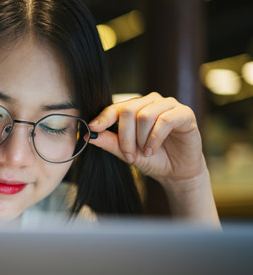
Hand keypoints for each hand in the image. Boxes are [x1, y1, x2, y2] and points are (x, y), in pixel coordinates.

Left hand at [88, 92, 205, 183]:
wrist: (176, 172)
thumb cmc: (152, 159)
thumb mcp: (126, 153)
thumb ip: (109, 142)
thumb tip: (89, 135)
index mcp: (136, 107)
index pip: (116, 107)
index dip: (103, 117)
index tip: (93, 128)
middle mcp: (151, 102)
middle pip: (128, 110)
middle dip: (125, 136)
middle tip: (128, 154)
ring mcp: (169, 105)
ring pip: (145, 115)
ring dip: (141, 139)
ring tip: (145, 153)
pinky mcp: (184, 113)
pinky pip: (165, 120)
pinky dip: (155, 138)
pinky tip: (152, 150)